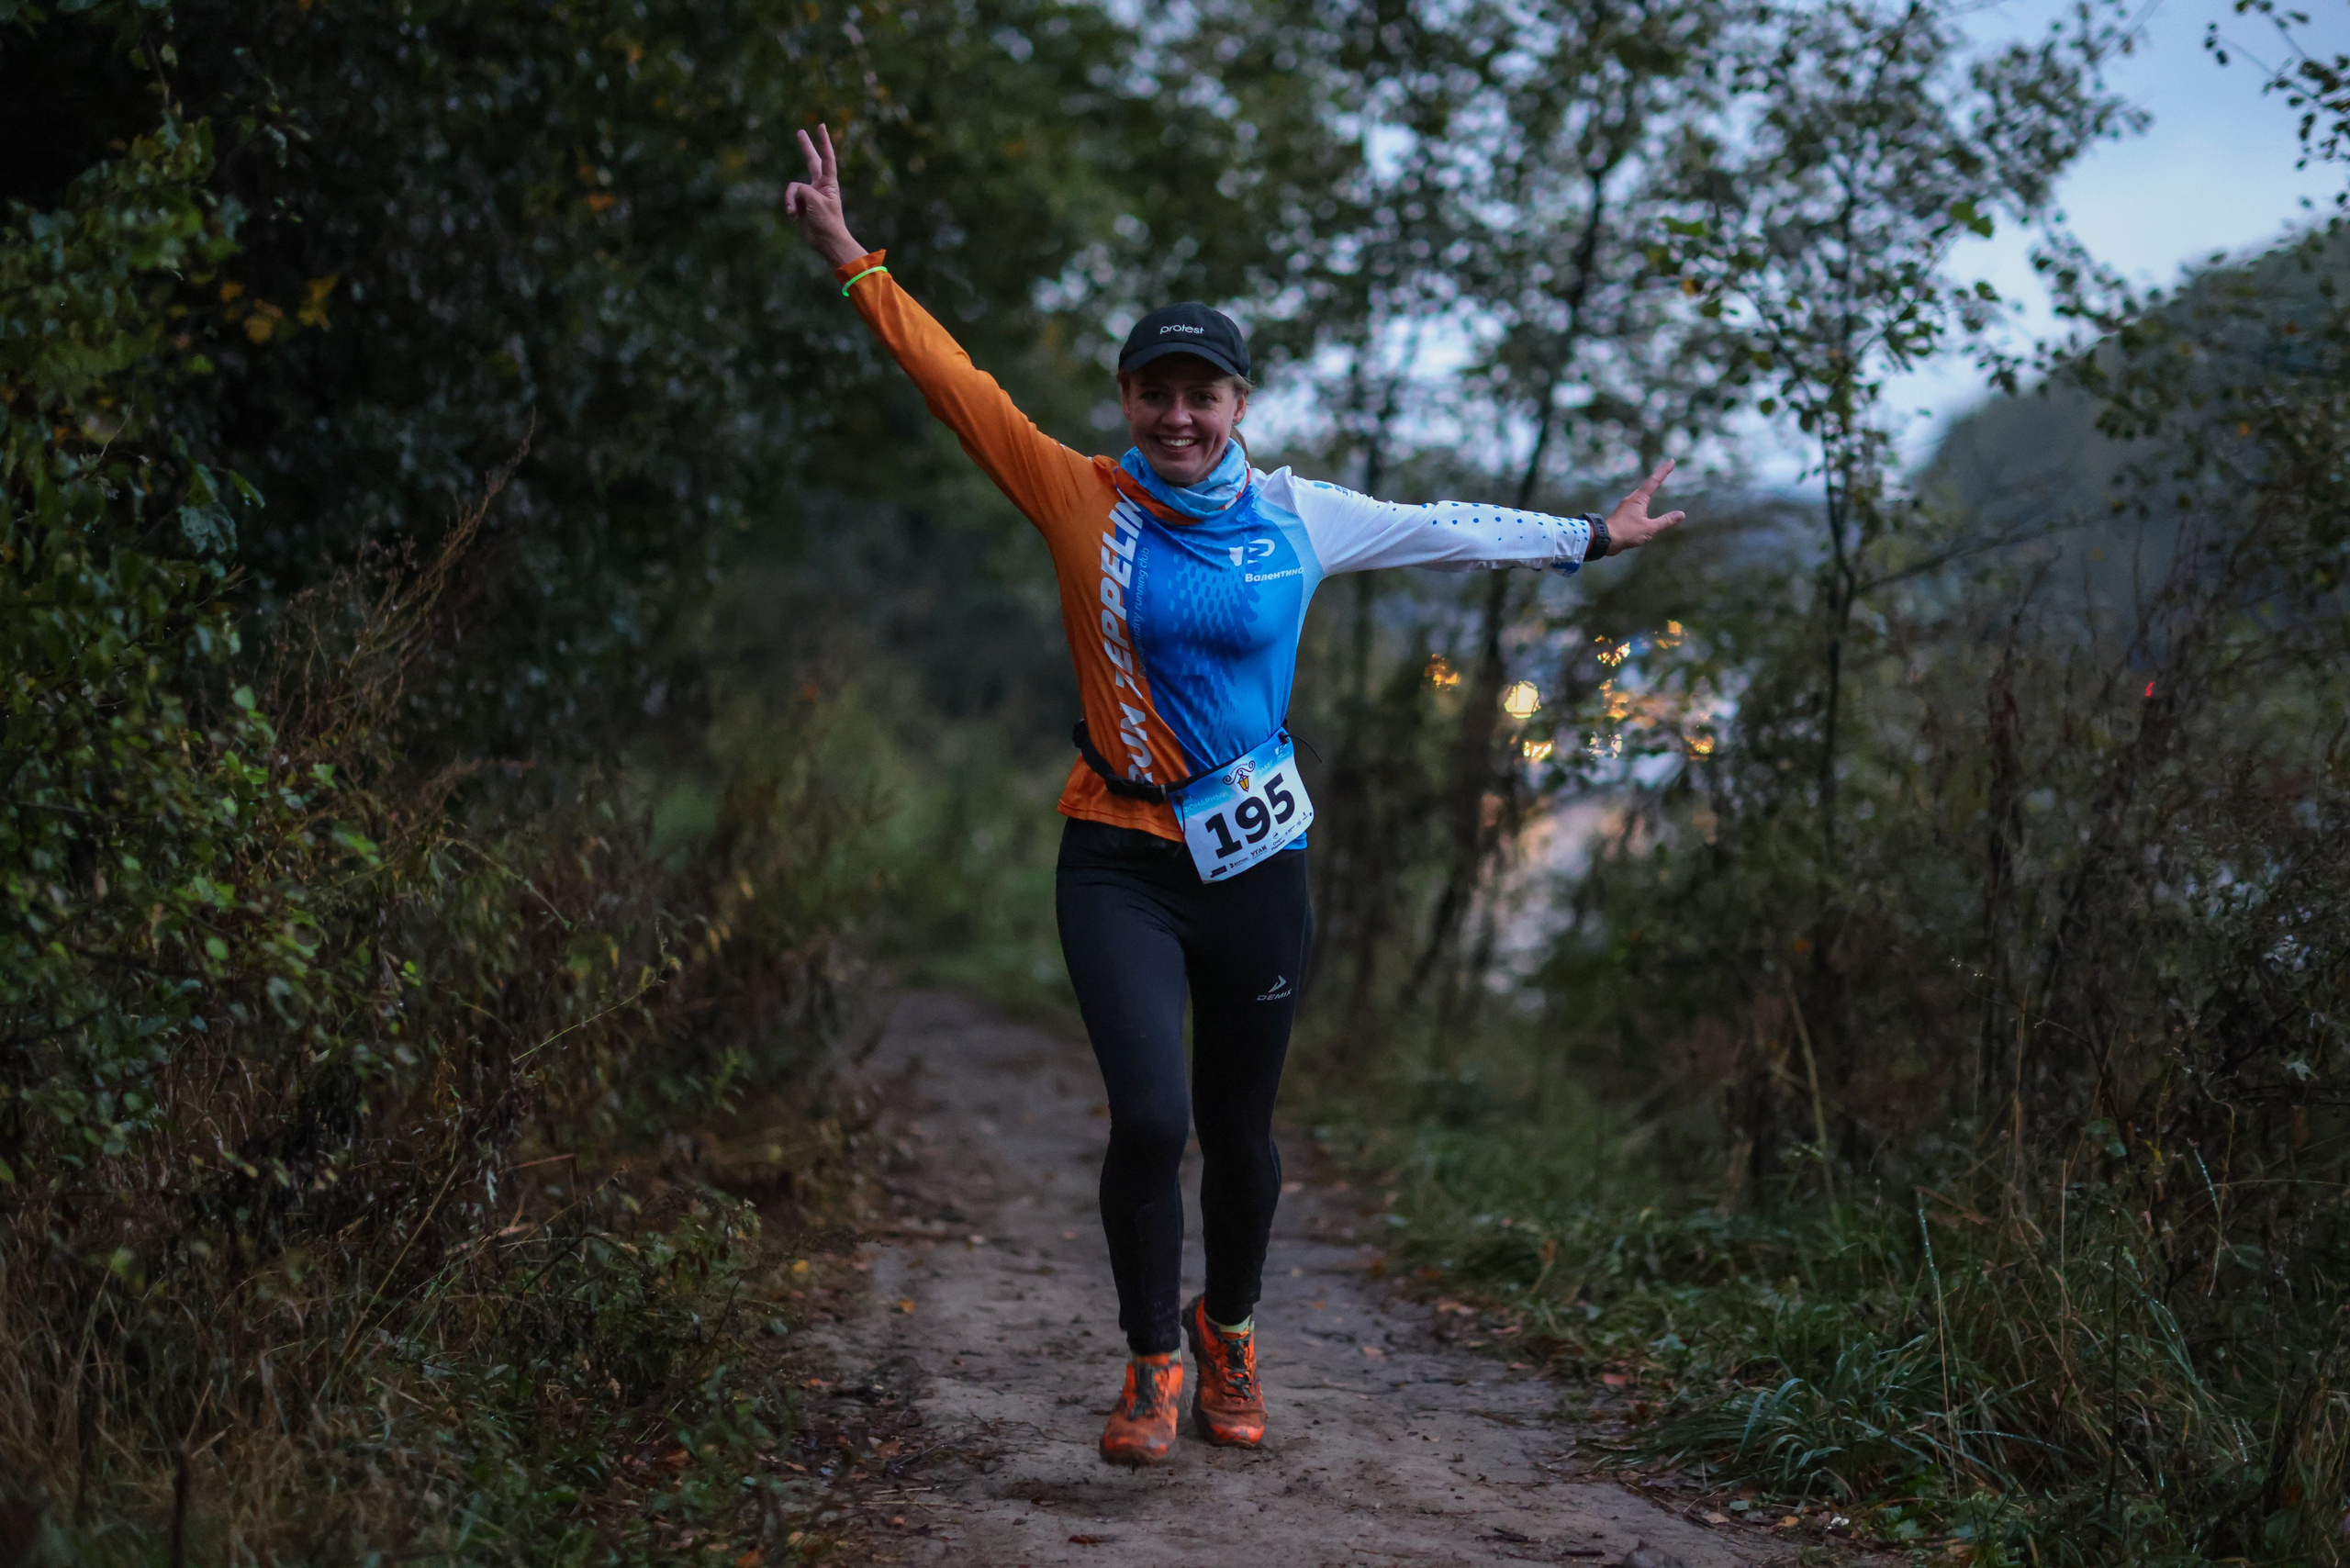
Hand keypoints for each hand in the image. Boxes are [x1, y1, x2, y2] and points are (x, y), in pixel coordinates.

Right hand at [784, 123, 867, 268]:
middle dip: (805, 147)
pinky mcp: (801, 205)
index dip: (823, 142)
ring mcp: (809, 195)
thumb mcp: (815, 202)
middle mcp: (819, 186)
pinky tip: (795, 217)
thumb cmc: (827, 222)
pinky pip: (789, 199)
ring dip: (791, 200)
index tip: (821, 126)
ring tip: (795, 213)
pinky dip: (790, 207)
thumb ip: (802, 190)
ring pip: (792, 187)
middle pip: (811, 161)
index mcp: (829, 183)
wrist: (826, 242)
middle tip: (800, 132)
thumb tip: (794, 192)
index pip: (827, 158)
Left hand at [1602, 459, 1685, 554]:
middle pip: (1648, 484)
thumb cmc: (1627, 533)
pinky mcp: (1623, 514)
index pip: (1654, 481)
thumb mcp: (1650, 528)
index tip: (1671, 461)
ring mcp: (1626, 506)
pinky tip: (1643, 505)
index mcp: (1639, 499)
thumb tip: (1681, 514)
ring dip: (1650, 487)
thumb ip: (1665, 521)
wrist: (1604, 539)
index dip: (1664, 471)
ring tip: (1657, 482)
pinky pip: (1637, 503)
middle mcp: (1631, 499)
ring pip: (1641, 494)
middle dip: (1658, 476)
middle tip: (1666, 469)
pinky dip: (1644, 499)